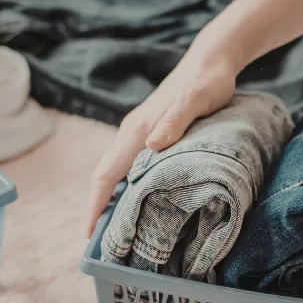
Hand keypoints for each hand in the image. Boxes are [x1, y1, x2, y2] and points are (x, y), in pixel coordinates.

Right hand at [85, 50, 239, 235]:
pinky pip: (130, 166)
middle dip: (98, 209)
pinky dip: (127, 187)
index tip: (90, 234)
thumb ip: (175, 121)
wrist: (211, 59)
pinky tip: (138, 202)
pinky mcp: (150, 133)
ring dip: (112, 200)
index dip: (96, 205)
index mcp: (137, 130)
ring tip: (117, 231)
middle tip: (101, 244)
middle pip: (106, 176)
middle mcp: (132, 132)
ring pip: (117, 172)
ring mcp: (139, 133)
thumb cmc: (207, 81)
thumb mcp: (195, 100)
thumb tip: (151, 145)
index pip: (106, 174)